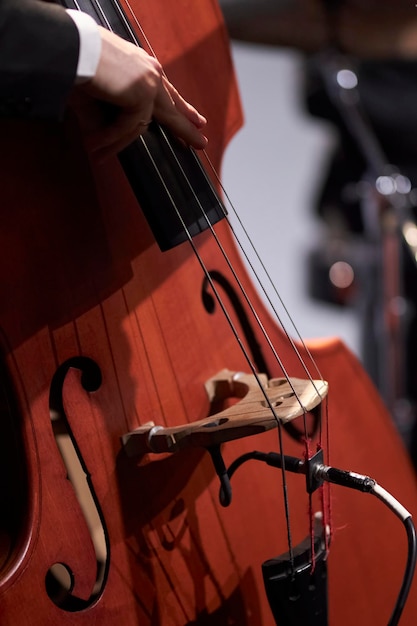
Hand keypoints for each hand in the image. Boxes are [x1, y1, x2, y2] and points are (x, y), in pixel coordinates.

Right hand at [80, 27, 207, 157]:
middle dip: (186, 129)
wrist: (69, 48)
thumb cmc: (76, 64)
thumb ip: (111, 117)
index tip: (197, 119)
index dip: (182, 108)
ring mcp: (149, 83)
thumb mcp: (99, 93)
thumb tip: (112, 141)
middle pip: (172, 109)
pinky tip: (95, 146)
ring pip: (139, 126)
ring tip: (98, 156)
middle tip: (201, 144)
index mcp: (143, 66)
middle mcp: (150, 72)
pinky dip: (109, 138)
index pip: (168, 91)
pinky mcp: (142, 94)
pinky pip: (128, 127)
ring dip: (114, 143)